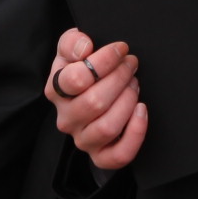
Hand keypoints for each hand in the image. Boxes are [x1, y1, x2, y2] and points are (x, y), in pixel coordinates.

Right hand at [49, 28, 146, 169]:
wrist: (91, 91)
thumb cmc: (83, 69)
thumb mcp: (72, 49)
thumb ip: (72, 42)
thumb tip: (84, 47)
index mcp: (56, 91)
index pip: (76, 79)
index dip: (105, 61)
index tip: (121, 49)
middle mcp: (66, 118)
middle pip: (95, 102)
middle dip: (120, 79)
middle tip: (131, 64)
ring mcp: (83, 140)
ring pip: (107, 127)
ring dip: (127, 101)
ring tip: (134, 85)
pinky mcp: (100, 156)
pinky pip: (119, 154)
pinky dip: (135, 133)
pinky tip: (141, 110)